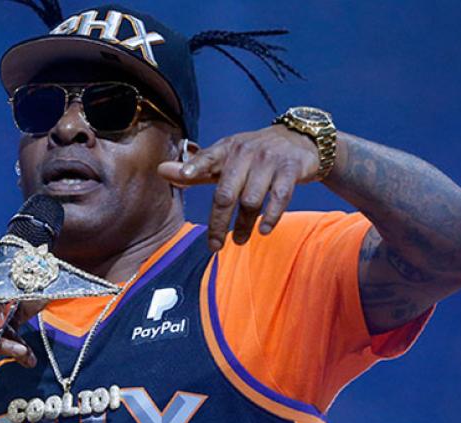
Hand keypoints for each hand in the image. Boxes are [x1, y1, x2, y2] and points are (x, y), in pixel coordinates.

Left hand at [159, 125, 319, 248]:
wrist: (299, 140)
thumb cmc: (253, 155)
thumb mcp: (226, 158)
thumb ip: (196, 169)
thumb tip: (161, 171)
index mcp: (227, 148)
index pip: (208, 157)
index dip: (195, 166)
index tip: (184, 176)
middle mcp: (246, 152)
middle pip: (226, 193)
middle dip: (219, 223)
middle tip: (215, 245)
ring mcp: (269, 160)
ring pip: (251, 200)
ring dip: (244, 225)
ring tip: (239, 240)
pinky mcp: (291, 168)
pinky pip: (279, 197)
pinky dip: (271, 217)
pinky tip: (264, 230)